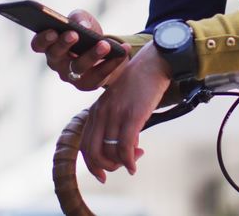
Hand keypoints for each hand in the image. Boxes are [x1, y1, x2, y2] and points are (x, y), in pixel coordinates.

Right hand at [30, 9, 130, 90]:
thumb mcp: (82, 20)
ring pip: (78, 68)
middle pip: (55, 56)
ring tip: (105, 44)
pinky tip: (123, 50)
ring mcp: (71, 76)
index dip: (43, 39)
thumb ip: (79, 18)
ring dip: (92, 55)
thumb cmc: (87, 32)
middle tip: (74, 34)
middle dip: (64, 45)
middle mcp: (57, 63)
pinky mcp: (89, 84)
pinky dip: (112, 63)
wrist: (105, 50)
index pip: (38, 44)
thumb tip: (83, 27)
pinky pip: (99, 76)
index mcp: (50, 45)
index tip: (52, 31)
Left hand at [79, 42, 171, 181]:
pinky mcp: (132, 115)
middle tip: (124, 166)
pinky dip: (129, 161)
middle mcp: (101, 114)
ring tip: (136, 157)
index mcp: (96, 111)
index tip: (104, 175)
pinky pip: (125, 147)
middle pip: (94, 153)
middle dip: (107, 167)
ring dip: (122, 163)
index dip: (93, 165)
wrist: (153, 64)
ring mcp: (115, 114)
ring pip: (110, 153)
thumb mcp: (118, 102)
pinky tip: (135, 163)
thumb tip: (123, 148)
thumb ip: (114, 121)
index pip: (85, 146)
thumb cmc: (139, 83)